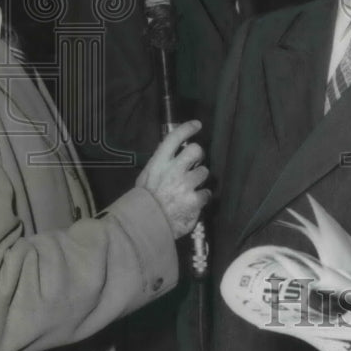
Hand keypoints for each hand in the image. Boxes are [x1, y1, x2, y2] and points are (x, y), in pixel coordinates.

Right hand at [137, 120, 210, 238]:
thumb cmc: (144, 202)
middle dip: (198, 155)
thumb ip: (160, 165)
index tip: (197, 125)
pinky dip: (202, 197)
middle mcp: (174, 170)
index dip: (187, 129)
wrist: (146, 225)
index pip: (174, 138)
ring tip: (189, 188)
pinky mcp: (195, 200)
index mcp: (159, 163)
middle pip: (196, 150)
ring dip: (199, 179)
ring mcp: (185, 184)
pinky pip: (206, 193)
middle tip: (194, 163)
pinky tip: (194, 202)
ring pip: (204, 172)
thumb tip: (172, 155)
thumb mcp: (146, 178)